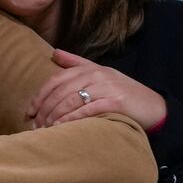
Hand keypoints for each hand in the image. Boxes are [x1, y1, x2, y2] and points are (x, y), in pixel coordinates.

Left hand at [29, 49, 166, 130]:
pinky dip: (72, 119)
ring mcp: (106, 88)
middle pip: (61, 91)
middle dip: (45, 109)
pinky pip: (87, 110)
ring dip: (55, 116)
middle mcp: (96, 75)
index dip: (40, 96)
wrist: (152, 105)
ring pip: (71, 100)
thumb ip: (76, 63)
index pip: (57, 80)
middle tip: (36, 125)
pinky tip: (62, 128)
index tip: (31, 111)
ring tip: (46, 129)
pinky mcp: (115, 102)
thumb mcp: (100, 73)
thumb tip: (55, 53)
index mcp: (90, 68)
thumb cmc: (122, 91)